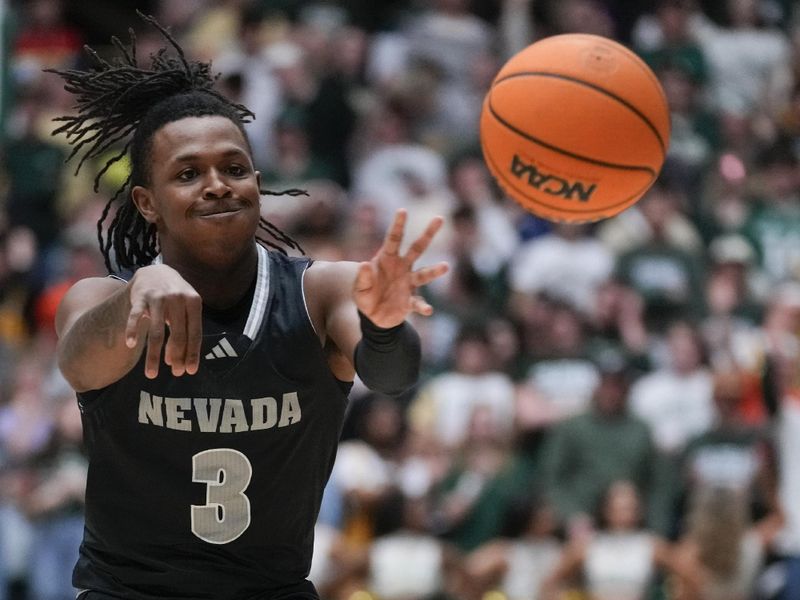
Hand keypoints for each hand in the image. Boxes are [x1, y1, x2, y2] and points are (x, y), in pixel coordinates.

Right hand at [124, 265, 202, 378]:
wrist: (156, 271)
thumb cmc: (176, 297)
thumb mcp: (188, 307)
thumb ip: (188, 329)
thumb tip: (182, 360)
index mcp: (194, 302)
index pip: (195, 333)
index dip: (192, 353)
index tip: (189, 371)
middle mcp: (177, 299)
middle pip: (177, 335)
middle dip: (176, 357)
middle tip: (175, 374)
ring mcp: (158, 297)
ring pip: (156, 332)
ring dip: (153, 355)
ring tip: (151, 374)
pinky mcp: (139, 297)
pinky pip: (135, 317)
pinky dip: (132, 331)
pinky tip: (131, 345)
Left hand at [353, 209, 448, 327]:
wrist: (374, 317)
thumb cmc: (365, 296)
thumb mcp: (359, 289)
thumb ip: (362, 278)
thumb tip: (363, 265)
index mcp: (387, 260)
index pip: (394, 239)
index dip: (398, 225)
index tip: (402, 210)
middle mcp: (402, 268)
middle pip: (417, 248)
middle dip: (428, 233)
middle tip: (439, 218)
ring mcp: (409, 284)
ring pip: (424, 274)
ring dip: (434, 271)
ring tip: (445, 266)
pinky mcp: (411, 302)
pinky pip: (418, 303)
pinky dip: (423, 307)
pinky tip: (427, 310)